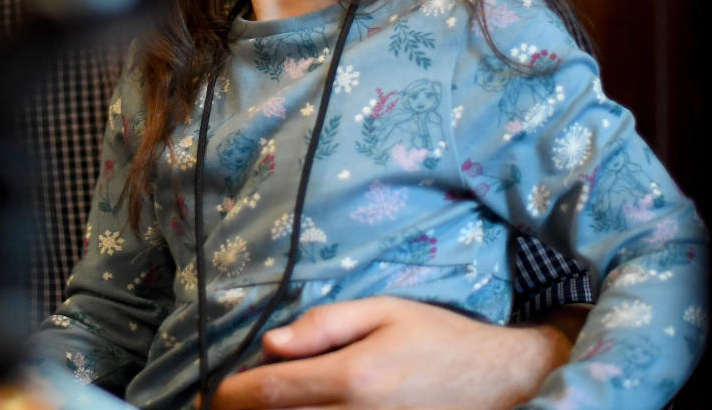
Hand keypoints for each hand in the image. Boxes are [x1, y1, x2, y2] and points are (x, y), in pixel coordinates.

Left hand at [210, 296, 581, 409]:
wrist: (498, 381)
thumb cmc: (438, 338)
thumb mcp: (383, 311)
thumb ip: (324, 325)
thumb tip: (270, 343)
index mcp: (351, 378)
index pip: (267, 394)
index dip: (229, 395)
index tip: (214, 391)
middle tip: (231, 402)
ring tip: (265, 406)